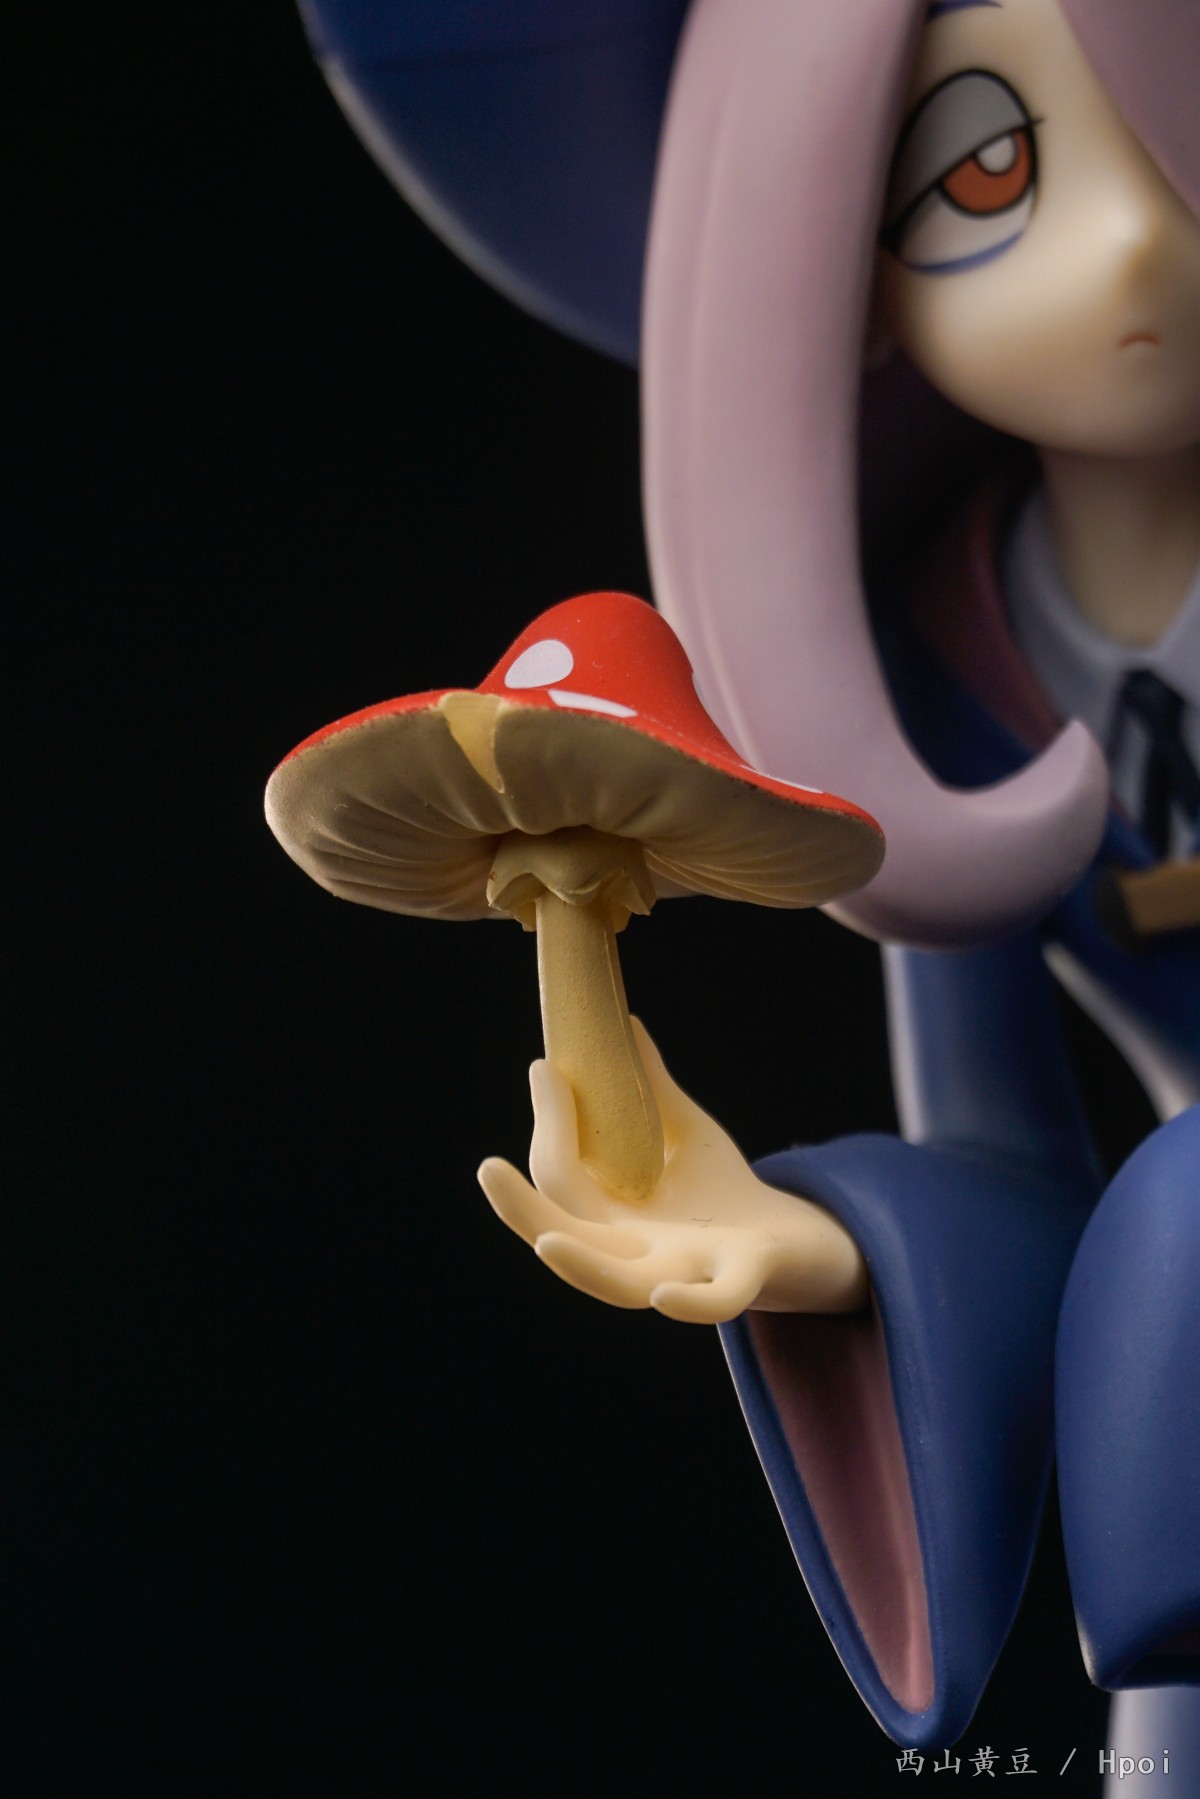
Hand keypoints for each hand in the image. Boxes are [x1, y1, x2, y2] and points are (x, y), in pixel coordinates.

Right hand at [478, 1020, 867, 1322]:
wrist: (794, 1239)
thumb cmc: (725, 1191)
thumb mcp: (686, 1134)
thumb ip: (654, 1089)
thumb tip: (625, 1024)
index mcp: (615, 1219)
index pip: (562, 1180)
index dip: (551, 1127)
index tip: (546, 1067)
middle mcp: (637, 1253)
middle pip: (566, 1236)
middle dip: (523, 1210)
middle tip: (489, 1168)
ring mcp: (684, 1271)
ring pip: (618, 1284)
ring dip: (582, 1266)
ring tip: (548, 1241)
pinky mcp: (741, 1278)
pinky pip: (711, 1303)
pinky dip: (689, 1305)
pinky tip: (662, 1294)